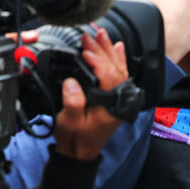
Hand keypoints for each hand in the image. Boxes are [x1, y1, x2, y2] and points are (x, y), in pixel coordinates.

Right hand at [51, 28, 130, 160]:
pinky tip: (117, 47)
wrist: (80, 153)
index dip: (97, 60)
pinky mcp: (115, 96)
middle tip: (92, 35)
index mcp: (112, 104)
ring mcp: (119, 97)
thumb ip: (73, 103)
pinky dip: (117, 59)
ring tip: (103, 35)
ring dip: (110, 50)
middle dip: (103, 49)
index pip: (108, 76)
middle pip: (115, 68)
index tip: (85, 50)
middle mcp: (120, 99)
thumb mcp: (70, 122)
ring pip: (119, 68)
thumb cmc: (75, 139)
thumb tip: (72, 83)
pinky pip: (120, 73)